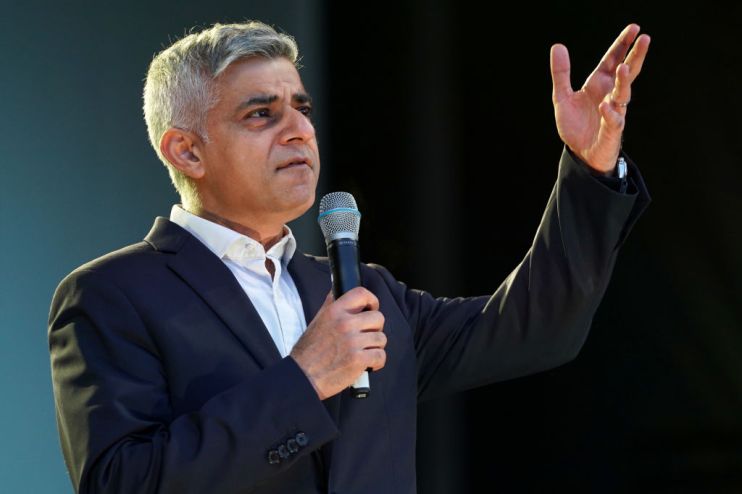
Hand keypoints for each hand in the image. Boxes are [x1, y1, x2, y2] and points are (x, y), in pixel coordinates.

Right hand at [290, 287, 386, 399]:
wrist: (302, 377)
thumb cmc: (309, 351)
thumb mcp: (317, 321)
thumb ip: (331, 305)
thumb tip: (339, 290)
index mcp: (334, 311)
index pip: (361, 294)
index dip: (372, 300)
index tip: (371, 308)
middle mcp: (344, 324)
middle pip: (378, 317)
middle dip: (375, 328)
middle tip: (366, 337)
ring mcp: (352, 342)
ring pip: (381, 338)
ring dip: (375, 347)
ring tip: (363, 352)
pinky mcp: (358, 360)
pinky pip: (381, 356)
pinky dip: (377, 362)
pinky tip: (367, 365)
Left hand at [550, 24, 650, 172]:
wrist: (580, 154)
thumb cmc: (576, 125)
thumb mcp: (562, 97)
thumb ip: (561, 74)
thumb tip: (557, 46)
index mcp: (599, 84)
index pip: (612, 60)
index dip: (622, 45)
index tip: (633, 28)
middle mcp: (610, 95)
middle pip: (626, 73)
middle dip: (634, 56)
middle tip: (644, 39)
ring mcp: (613, 112)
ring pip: (622, 95)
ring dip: (623, 82)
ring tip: (622, 67)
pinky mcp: (611, 131)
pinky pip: (613, 121)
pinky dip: (610, 113)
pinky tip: (605, 106)